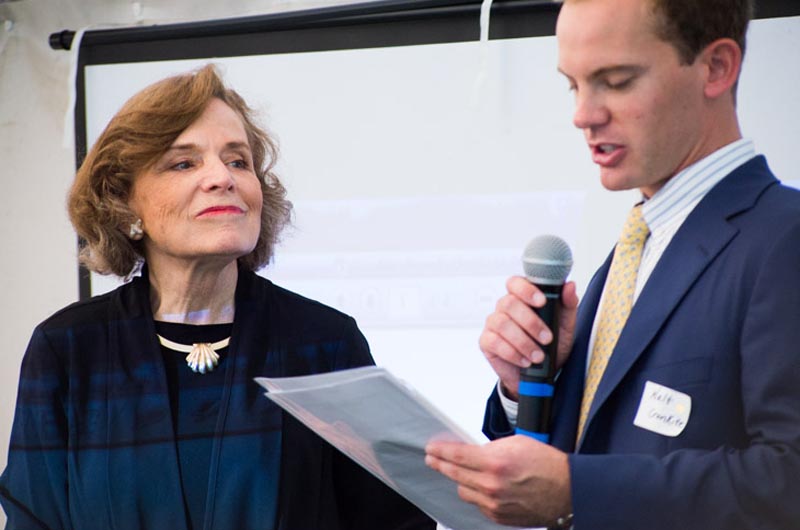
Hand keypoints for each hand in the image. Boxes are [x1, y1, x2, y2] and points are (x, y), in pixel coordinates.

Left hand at [425, 436, 571, 527]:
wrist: (567, 490)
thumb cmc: (545, 463)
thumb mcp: (516, 443)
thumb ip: (490, 448)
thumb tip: (471, 451)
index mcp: (494, 463)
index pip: (456, 456)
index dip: (440, 451)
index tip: (431, 448)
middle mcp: (491, 485)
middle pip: (454, 474)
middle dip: (441, 464)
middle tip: (433, 458)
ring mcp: (493, 504)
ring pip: (463, 490)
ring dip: (460, 480)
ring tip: (459, 472)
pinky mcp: (498, 516)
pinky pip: (477, 504)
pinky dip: (476, 494)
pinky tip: (480, 486)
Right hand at [479, 276, 578, 398]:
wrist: (540, 375)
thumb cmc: (551, 346)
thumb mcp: (565, 326)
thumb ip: (568, 304)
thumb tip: (569, 286)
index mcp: (522, 298)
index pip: (516, 283)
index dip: (526, 290)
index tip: (542, 302)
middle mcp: (505, 307)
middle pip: (509, 303)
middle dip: (530, 322)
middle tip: (546, 339)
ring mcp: (494, 323)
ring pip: (502, 323)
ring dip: (523, 341)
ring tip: (538, 355)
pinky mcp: (487, 341)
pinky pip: (494, 341)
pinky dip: (512, 353)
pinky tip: (524, 360)